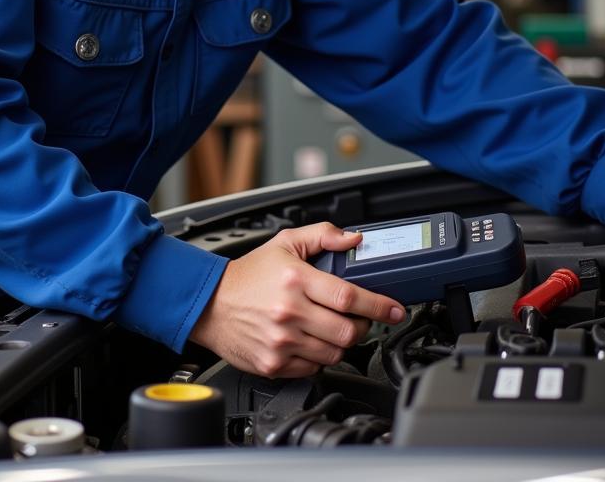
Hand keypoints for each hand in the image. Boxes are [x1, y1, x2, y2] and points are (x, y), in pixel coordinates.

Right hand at [188, 222, 404, 377]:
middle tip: (360, 318)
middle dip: (363, 325)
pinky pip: (314, 367)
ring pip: (335, 352)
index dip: (379, 305)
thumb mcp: (285, 243)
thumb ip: (322, 236)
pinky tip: (311, 340)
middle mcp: (290, 313)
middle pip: (348, 331)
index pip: (349, 296)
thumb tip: (354, 239)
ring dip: (342, 342)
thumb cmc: (248, 275)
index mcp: (296, 280)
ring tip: (332, 327)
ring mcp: (282, 342)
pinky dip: (320, 356)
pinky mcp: (274, 364)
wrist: (209, 304)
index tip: (395, 309)